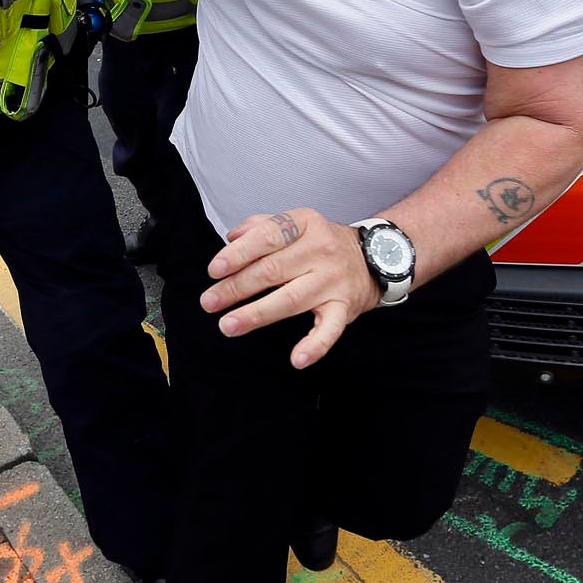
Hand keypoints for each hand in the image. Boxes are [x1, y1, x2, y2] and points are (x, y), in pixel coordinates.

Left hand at [200, 207, 379, 367]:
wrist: (373, 258)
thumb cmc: (321, 243)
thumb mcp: (295, 224)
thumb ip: (261, 226)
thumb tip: (230, 238)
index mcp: (304, 224)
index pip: (267, 236)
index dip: (238, 254)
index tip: (214, 270)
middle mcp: (320, 250)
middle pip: (272, 270)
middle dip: (236, 288)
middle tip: (209, 302)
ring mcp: (333, 280)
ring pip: (290, 299)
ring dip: (257, 314)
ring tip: (229, 325)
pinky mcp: (344, 307)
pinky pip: (330, 329)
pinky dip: (315, 345)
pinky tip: (298, 359)